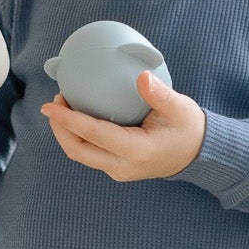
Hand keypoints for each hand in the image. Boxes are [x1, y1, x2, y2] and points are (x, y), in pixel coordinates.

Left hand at [40, 68, 205, 178]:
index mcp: (136, 151)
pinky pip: (91, 154)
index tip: (50, 105)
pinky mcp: (118, 169)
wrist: (198, 154)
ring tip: (63, 107)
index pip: (94, 135)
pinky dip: (79, 137)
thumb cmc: (188, 128)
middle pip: (78, 151)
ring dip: (66, 133)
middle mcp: (123, 166)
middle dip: (60, 128)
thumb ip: (160, 94)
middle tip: (55, 102)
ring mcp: (119, 171)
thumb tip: (142, 76)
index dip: (69, 120)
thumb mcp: (179, 108)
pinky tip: (78, 117)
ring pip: (82, 155)